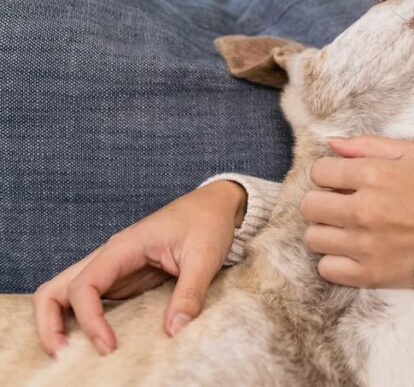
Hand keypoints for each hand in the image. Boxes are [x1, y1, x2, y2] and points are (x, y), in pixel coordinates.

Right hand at [32, 180, 245, 357]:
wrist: (215, 206)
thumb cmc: (208, 223)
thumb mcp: (205, 256)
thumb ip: (190, 293)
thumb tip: (174, 331)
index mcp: (124, 247)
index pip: (86, 286)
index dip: (89, 320)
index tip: (108, 347)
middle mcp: (109, 258)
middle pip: (55, 289)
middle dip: (50, 324)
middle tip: (65, 356)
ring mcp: (113, 269)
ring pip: (65, 293)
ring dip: (58, 323)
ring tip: (69, 353)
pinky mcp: (123, 279)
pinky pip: (90, 300)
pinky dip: (81, 320)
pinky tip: (92, 341)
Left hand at [300, 136, 413, 288]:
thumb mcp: (413, 153)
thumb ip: (369, 144)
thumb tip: (332, 143)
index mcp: (373, 175)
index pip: (320, 172)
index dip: (329, 174)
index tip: (342, 181)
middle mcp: (364, 210)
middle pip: (310, 206)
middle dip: (322, 201)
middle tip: (341, 204)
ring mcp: (365, 245)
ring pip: (314, 238)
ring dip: (326, 231)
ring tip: (346, 228)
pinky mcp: (370, 274)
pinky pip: (327, 269)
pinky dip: (335, 260)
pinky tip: (352, 251)